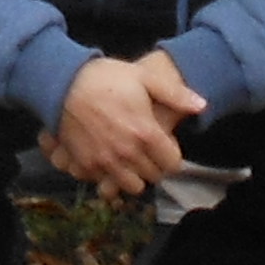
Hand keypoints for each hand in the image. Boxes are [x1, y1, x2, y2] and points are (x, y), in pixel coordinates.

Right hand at [46, 50, 207, 200]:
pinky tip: (109, 157)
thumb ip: (175, 94)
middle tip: (146, 149)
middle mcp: (128, 153)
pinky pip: (107, 183)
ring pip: (133, 186)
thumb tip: (203, 106)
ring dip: (134, 175)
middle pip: (153, 176)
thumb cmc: (105, 77)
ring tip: (129, 158)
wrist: (61, 82)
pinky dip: (111, 175)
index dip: (171, 155)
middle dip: (154, 164)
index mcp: (146, 133)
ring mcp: (106, 162)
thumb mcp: (143, 77)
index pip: (172, 164)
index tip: (163, 145)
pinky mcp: (87, 165)